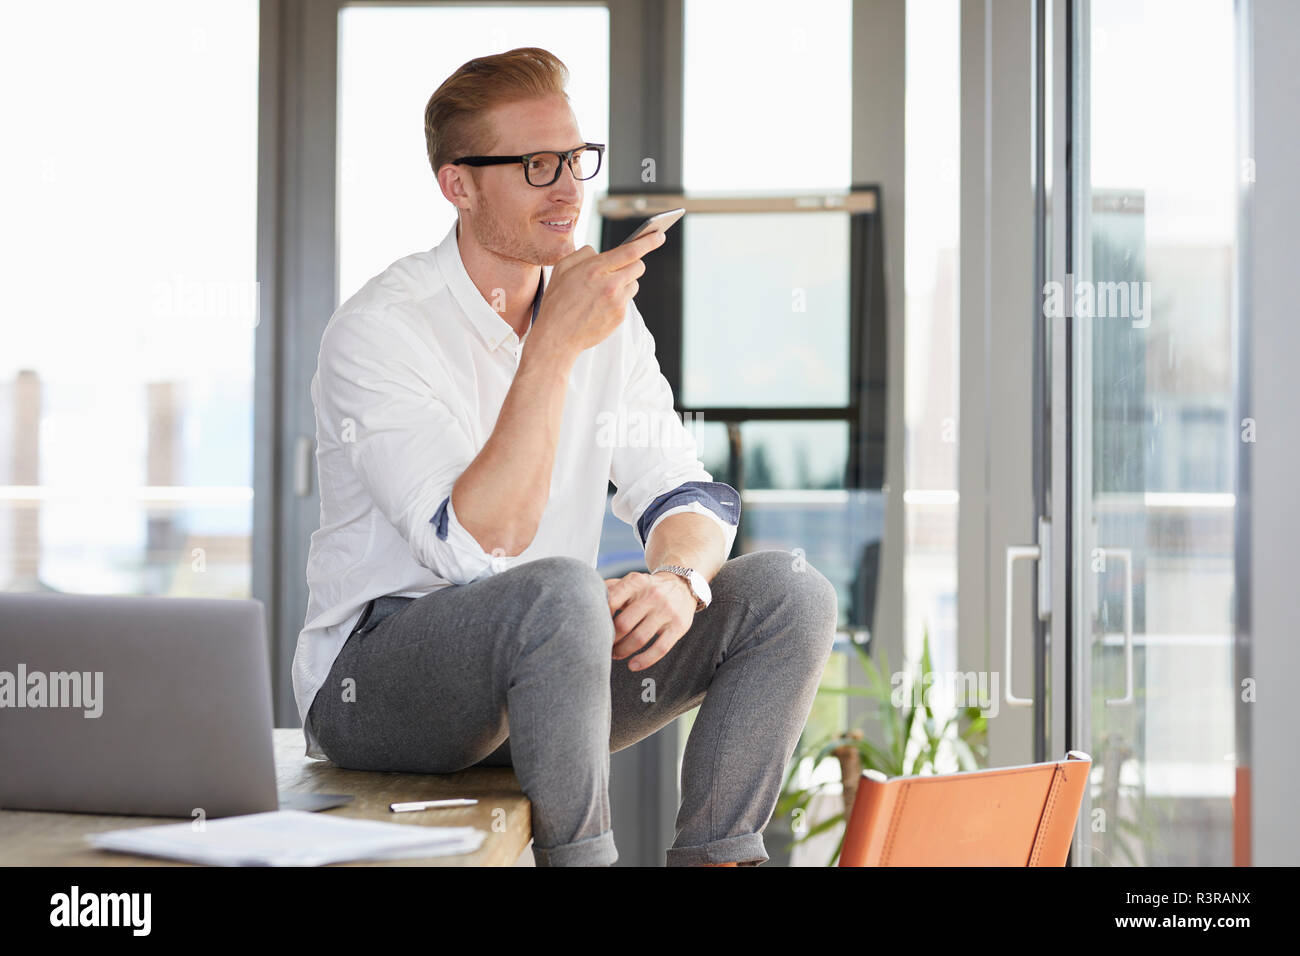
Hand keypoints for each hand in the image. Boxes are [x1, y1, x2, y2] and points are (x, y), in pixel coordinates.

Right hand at [532, 229, 665, 356]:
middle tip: (620, 268)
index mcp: (595, 269)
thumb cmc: (557, 300)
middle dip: (632, 264)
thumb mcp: (562, 268)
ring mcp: (617, 302)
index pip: (630, 251)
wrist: (557, 336)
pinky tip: (600, 305)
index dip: (648, 241)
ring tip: (603, 290)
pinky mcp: (620, 316)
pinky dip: (618, 299)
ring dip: (624, 283)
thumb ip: (584, 254)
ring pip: (634, 284)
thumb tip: (601, 252)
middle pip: (639, 266)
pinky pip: (627, 301)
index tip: (659, 235)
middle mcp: (610, 285)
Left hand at [603, 570, 697, 670]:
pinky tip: (633, 665)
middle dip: (610, 640)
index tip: (595, 628)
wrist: (682, 585)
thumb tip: (586, 598)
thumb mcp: (631, 581)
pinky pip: (660, 648)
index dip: (600, 618)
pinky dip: (644, 660)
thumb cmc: (647, 588)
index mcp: (636, 582)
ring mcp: (667, 611)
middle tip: (604, 646)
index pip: (611, 601)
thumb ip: (610, 588)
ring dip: (623, 651)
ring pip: (639, 639)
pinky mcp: (679, 626)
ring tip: (616, 654)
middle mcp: (652, 594)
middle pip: (623, 625)